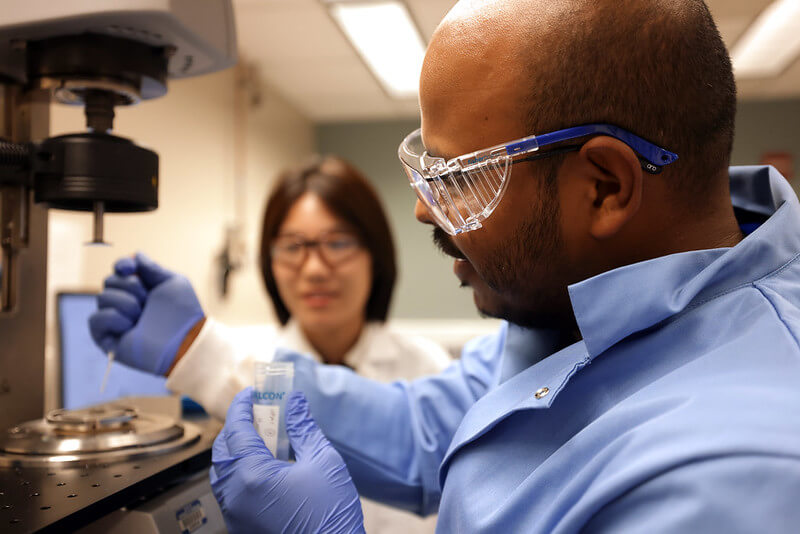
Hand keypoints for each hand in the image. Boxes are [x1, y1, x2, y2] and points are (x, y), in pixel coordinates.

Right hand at [88, 252, 204, 374]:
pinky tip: (130, 327)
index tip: (131, 268)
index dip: (122, 265)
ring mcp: (116, 321)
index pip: (120, 270)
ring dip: (126, 304)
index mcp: (142, 289)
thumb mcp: (173, 282)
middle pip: (109, 280)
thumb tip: (135, 256)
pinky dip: (113, 319)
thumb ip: (152, 267)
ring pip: (102, 297)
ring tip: (142, 317)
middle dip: (130, 286)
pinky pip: (95, 319)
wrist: (184, 340)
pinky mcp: (107, 339)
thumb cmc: (184, 314)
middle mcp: (127, 303)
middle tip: (147, 300)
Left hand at [210, 388, 364, 533]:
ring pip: (222, 474)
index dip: (242, 407)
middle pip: (223, 451)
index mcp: (252, 476)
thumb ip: (304, 428)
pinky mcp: (242, 528)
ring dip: (236, 452)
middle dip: (236, 428)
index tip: (251, 393)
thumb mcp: (323, 461)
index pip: (236, 430)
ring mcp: (236, 515)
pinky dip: (239, 475)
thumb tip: (295, 400)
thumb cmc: (331, 512)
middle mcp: (235, 496)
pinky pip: (230, 494)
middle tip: (257, 415)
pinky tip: (264, 469)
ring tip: (262, 441)